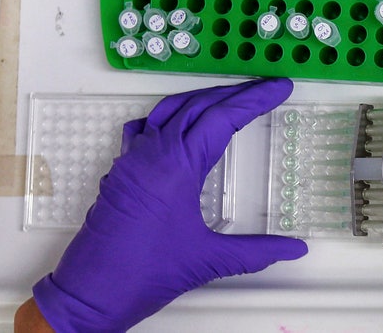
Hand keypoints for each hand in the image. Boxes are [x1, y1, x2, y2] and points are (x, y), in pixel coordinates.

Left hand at [31, 78, 307, 332]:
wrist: (89, 295)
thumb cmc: (140, 275)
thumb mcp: (208, 260)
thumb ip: (257, 251)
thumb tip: (293, 248)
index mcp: (176, 166)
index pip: (222, 118)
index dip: (255, 100)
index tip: (278, 89)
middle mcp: (151, 155)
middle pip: (198, 105)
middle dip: (235, 93)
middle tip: (264, 88)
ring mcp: (131, 161)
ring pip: (170, 111)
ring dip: (202, 99)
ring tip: (230, 98)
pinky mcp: (120, 172)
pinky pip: (144, 129)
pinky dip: (168, 117)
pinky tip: (177, 124)